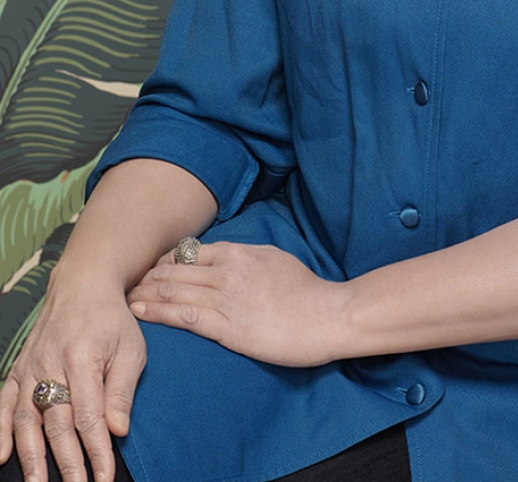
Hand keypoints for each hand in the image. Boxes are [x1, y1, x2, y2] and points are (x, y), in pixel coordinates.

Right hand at [0, 267, 145, 481]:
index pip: (88, 415)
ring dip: (31, 457)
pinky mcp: (17, 369)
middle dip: (67, 463)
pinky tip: (2, 457)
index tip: (104, 477)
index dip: (96, 451)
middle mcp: (51, 364)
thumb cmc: (112, 319)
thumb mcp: (131, 347)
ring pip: (26, 420)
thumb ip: (123, 389)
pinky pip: (3, 403)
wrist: (82, 285)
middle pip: (56, 423)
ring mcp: (30, 367)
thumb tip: (118, 431)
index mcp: (83, 357)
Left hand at [127, 242, 344, 367]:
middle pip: (175, 270)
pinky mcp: (228, 327)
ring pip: (174, 291)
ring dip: (147, 294)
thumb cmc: (307, 290)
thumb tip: (228, 257)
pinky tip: (142, 314)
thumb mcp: (275, 259)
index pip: (190, 253)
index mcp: (239, 253)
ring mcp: (226, 298)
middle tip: (128, 285)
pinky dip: (159, 313)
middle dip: (148, 277)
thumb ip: (247, 258)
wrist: (327, 315)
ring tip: (127, 299)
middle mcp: (228, 271)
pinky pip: (184, 316)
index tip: (152, 270)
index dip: (166, 261)